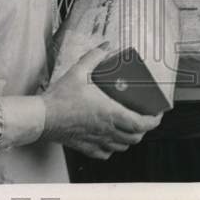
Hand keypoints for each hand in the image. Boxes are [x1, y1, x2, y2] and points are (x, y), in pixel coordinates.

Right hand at [40, 45, 162, 159]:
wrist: (42, 118)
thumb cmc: (61, 97)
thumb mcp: (79, 71)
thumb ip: (94, 56)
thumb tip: (105, 46)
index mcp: (110, 113)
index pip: (141, 124)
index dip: (154, 121)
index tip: (158, 114)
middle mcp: (106, 130)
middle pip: (135, 137)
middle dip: (143, 129)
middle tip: (144, 117)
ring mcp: (97, 141)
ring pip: (122, 146)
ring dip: (129, 138)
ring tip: (129, 127)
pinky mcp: (86, 147)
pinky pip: (105, 153)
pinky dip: (112, 147)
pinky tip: (109, 139)